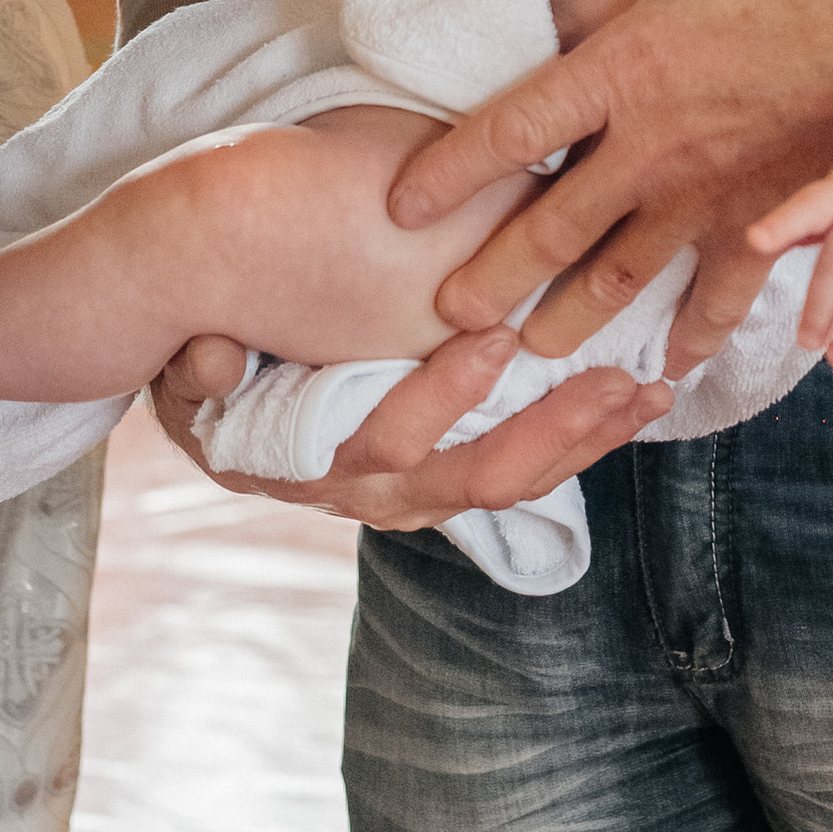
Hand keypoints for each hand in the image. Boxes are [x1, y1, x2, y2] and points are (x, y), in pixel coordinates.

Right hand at [148, 324, 668, 527]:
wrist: (219, 413)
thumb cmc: (209, 378)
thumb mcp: (185, 373)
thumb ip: (197, 367)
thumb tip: (214, 357)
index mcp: (313, 464)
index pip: (388, 442)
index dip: (441, 396)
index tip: (491, 336)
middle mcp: (375, 493)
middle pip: (475, 477)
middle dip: (552, 429)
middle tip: (614, 376)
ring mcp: (417, 494)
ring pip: (514, 484)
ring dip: (583, 440)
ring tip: (647, 391)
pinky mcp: (449, 481)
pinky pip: (525, 474)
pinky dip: (580, 442)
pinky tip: (632, 403)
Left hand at [387, 0, 832, 376]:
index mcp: (628, 67)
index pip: (512, 130)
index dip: (450, 172)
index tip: (403, 206)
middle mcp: (657, 146)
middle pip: (550, 228)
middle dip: (492, 276)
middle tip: (444, 316)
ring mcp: (714, 194)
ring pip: (622, 276)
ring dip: (572, 318)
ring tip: (529, 353)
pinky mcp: (772, 219)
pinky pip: (721, 293)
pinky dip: (692, 334)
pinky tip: (666, 368)